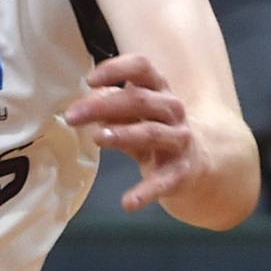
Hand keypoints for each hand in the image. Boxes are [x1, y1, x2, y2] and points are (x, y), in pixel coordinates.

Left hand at [63, 54, 203, 211]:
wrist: (199, 161)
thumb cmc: (153, 128)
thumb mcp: (133, 114)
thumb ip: (110, 105)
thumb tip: (84, 102)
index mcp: (158, 90)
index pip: (143, 67)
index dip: (117, 69)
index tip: (90, 80)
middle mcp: (172, 110)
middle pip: (140, 100)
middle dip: (103, 106)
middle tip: (72, 116)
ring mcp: (179, 140)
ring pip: (152, 132)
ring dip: (123, 134)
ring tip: (97, 138)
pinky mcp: (181, 171)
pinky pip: (163, 181)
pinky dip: (145, 192)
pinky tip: (128, 203)